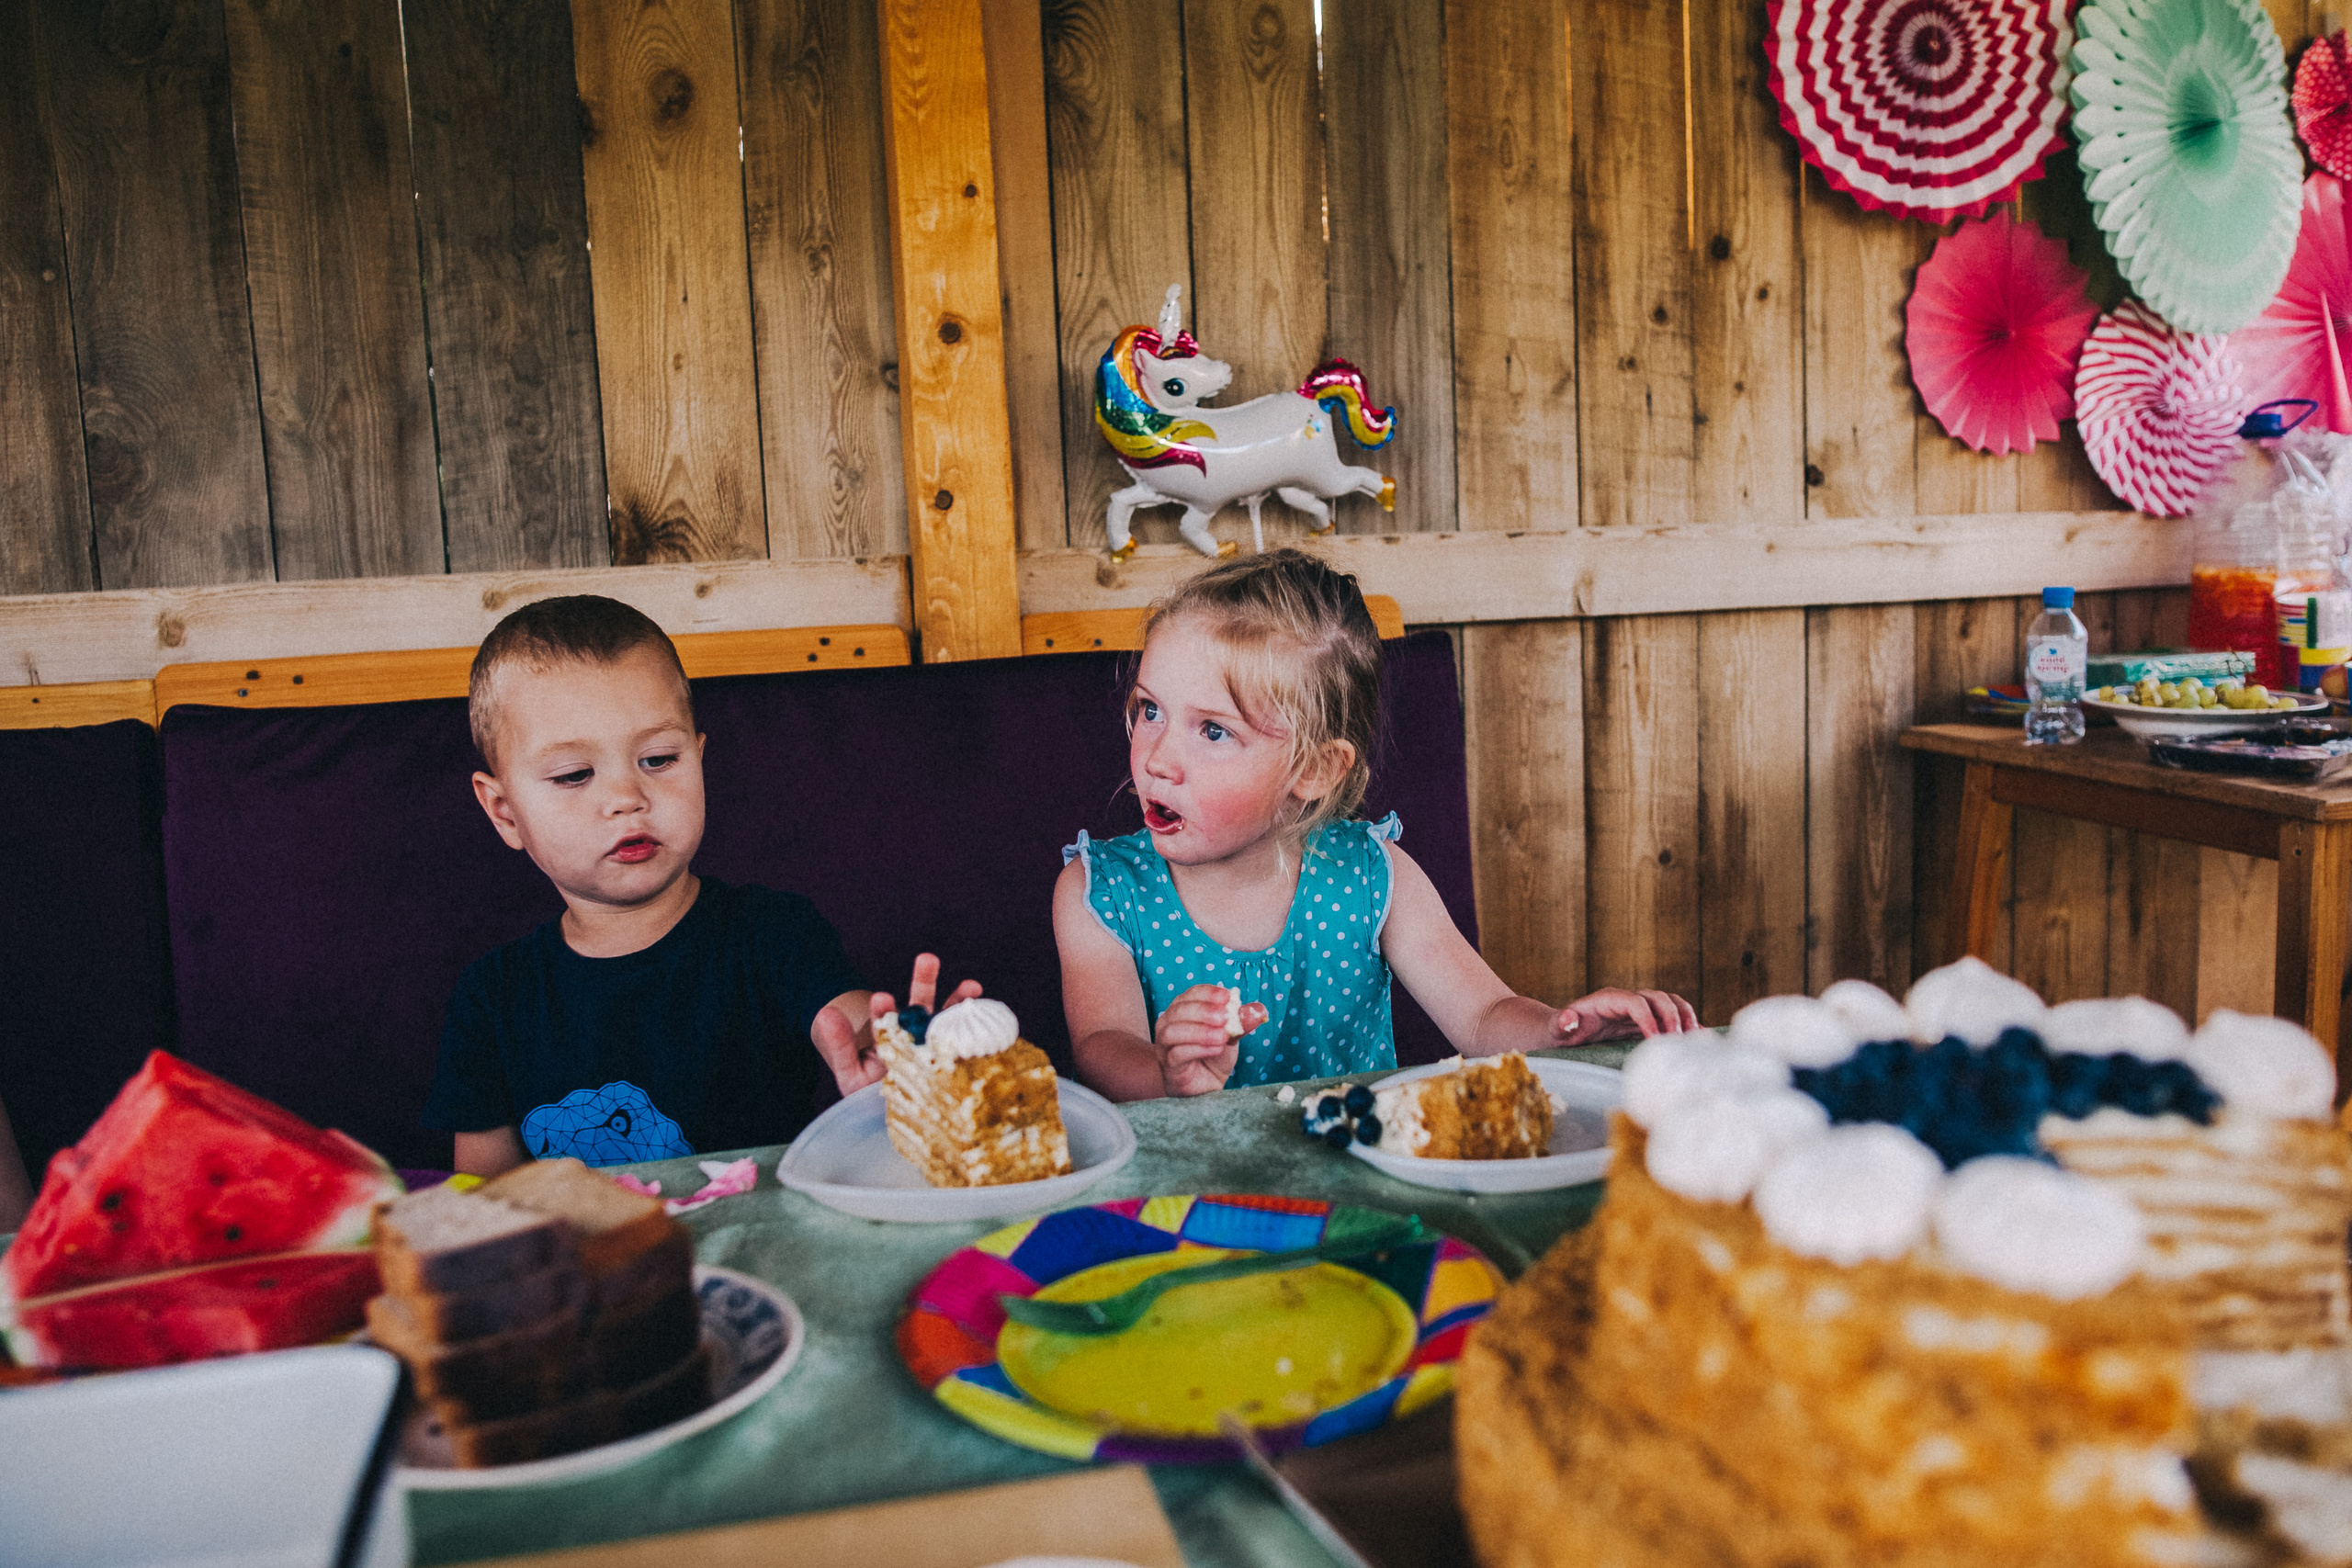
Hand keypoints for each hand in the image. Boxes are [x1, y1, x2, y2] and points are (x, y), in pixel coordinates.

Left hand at [813, 954, 983, 1097]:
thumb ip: (840, 1045)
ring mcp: (936, 1046)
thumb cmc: (866, 1098)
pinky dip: (979, 1030)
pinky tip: (990, 1019)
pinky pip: (967, 1043)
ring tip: (972, 986)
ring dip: (958, 1000)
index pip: (886, 1017)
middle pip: (920, 1003)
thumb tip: (824, 1014)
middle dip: (925, 981)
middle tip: (928, 959)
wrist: (891, 1122)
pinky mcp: (954, 1060)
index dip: (884, 1007)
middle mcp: (915, 1035)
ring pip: (948, 1017)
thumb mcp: (849, 1073)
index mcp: (889, 1035)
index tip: (882, 998)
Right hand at [1153, 984, 1266, 1096]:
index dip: (1208, 993)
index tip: (1227, 997)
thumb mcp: (1231, 1036)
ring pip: (1173, 1032)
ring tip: (1222, 1036)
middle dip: (1204, 1011)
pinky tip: (1216, 1049)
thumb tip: (1259, 1010)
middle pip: (1179, 1010)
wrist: (1205, 1085)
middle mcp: (1169, 1024)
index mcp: (1184, 1010)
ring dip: (1200, 1031)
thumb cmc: (1213, 1056)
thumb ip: (1241, 1022)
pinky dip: (1198, 1049)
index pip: (1191, 994)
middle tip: (1225, 1017)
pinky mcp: (1168, 1065)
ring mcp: (1165, 1045)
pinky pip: (1177, 1054)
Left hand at [1551, 988, 1697, 1045]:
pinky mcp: (1643, 1021)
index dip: (1647, 1018)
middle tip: (1679, 1041)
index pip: (1634, 1002)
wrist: (1563, 1033)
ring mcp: (1637, 1009)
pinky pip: (1669, 1017)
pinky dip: (1685, 1024)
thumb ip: (1562, 1023)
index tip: (1655, 1038)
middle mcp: (1625, 1000)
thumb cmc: (1559, 1033)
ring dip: (1684, 1017)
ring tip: (1694, 1038)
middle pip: (1657, 998)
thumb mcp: (1556, 1030)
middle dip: (1671, 1016)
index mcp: (1607, 1000)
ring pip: (1668, 1003)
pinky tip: (1698, 1038)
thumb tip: (1567, 1018)